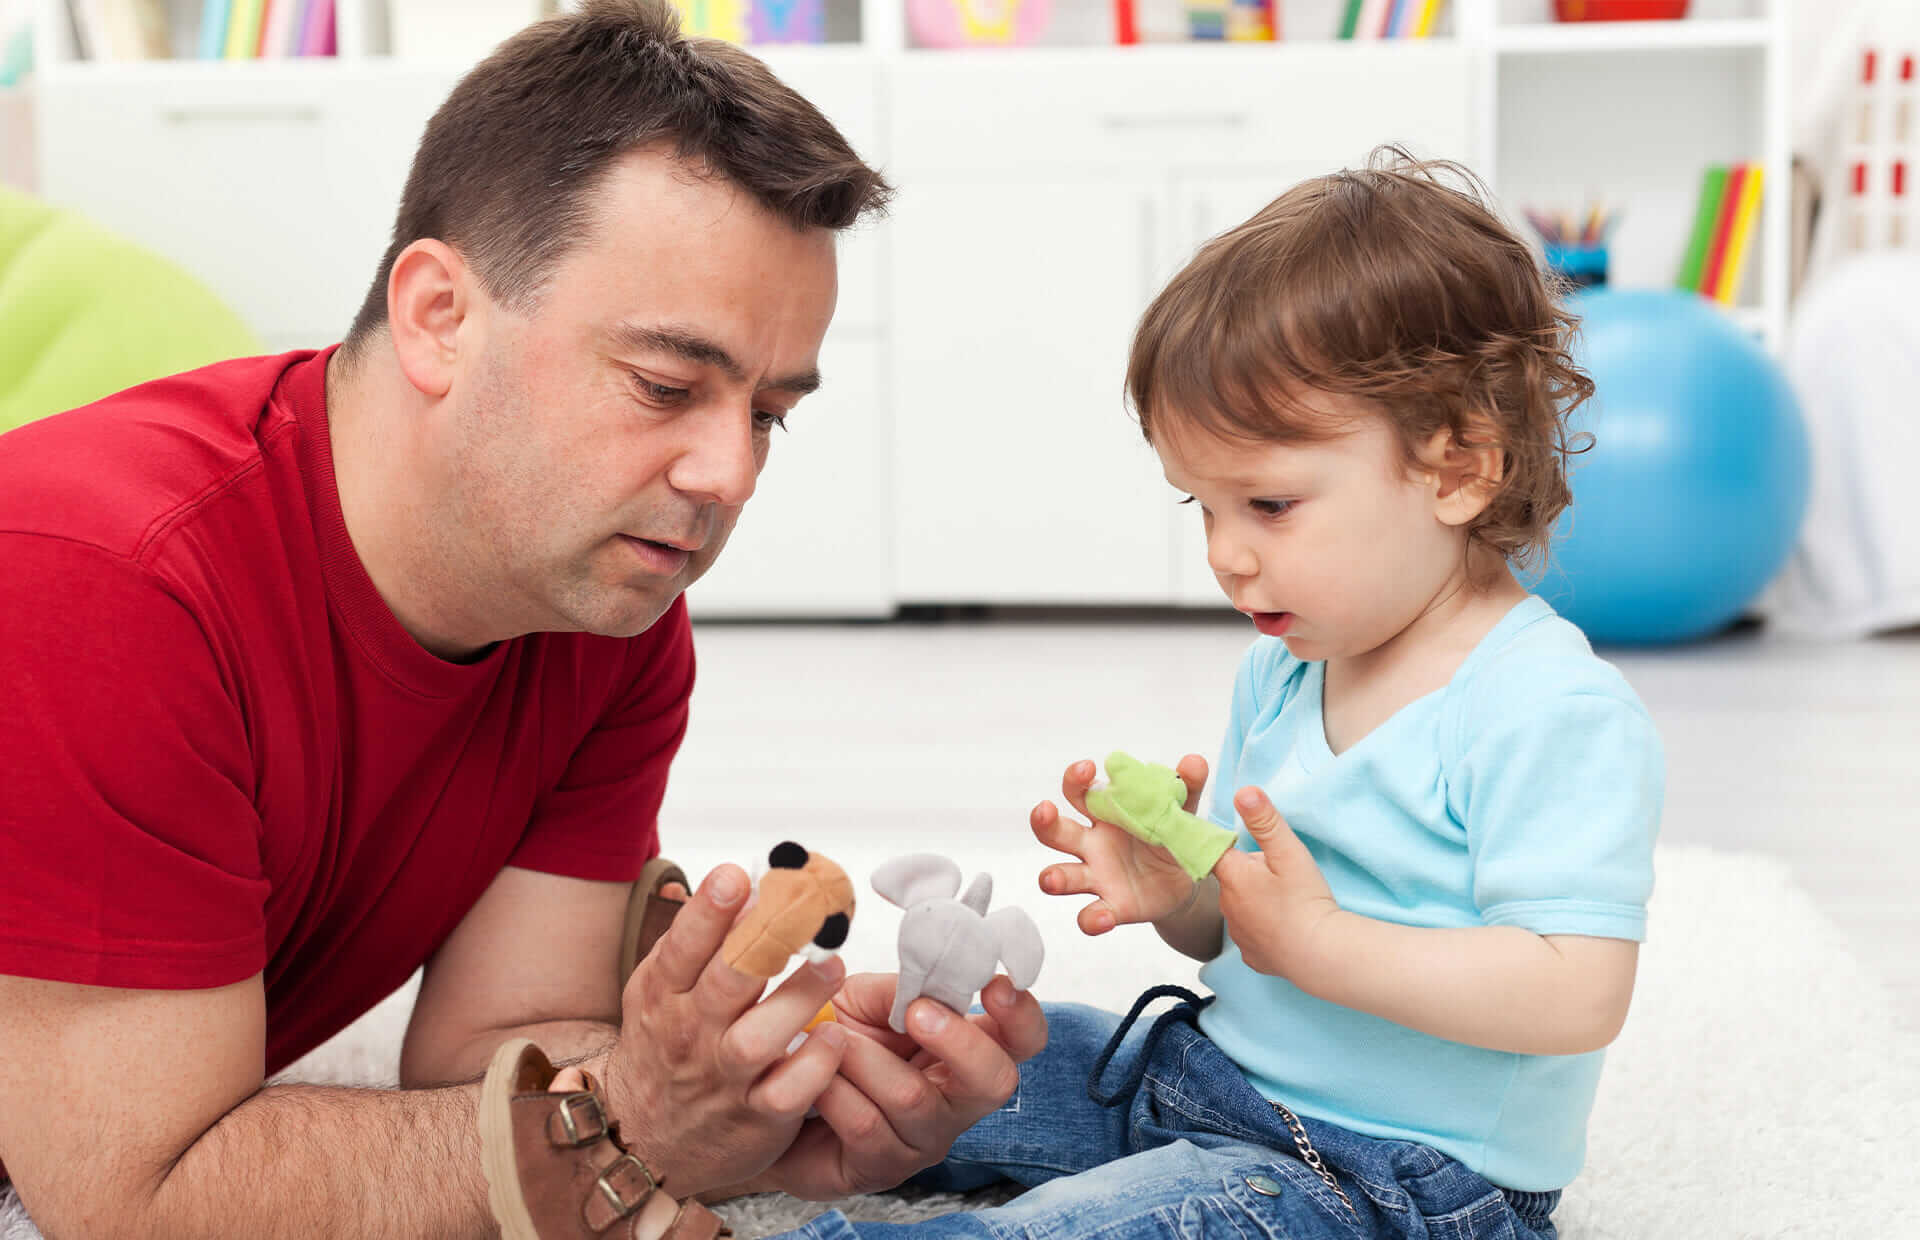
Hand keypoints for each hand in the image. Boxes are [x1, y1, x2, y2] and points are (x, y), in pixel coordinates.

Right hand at [594, 864, 851, 1197]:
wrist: (642, 1138)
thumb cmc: (665, 1045)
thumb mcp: (660, 988)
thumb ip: (695, 937)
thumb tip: (741, 879)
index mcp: (666, 994)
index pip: (683, 948)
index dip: (709, 911)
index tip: (738, 876)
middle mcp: (692, 1034)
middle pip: (726, 984)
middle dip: (766, 941)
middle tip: (805, 909)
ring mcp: (724, 1078)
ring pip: (759, 1038)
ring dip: (799, 998)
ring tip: (833, 966)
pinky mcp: (756, 1117)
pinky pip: (789, 1092)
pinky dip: (813, 1065)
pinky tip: (834, 1037)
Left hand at [744, 971, 1047, 1198]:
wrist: (778, 1090)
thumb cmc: (832, 1039)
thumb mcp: (865, 998)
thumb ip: (902, 987)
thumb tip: (931, 971)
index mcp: (965, 1050)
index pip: (1022, 1040)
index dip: (1021, 1015)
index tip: (995, 986)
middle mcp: (956, 1100)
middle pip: (995, 1082)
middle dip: (958, 1041)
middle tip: (916, 1013)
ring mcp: (923, 1139)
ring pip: (913, 1098)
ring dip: (866, 1057)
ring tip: (832, 1036)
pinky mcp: (881, 1167)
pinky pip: (866, 1124)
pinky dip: (836, 1088)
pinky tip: (817, 1075)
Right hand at [1031, 755, 1207, 934]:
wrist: (1187, 879)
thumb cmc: (1171, 835)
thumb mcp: (1182, 811)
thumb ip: (1187, 787)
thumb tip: (1194, 761)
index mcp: (1105, 814)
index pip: (1078, 792)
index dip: (1075, 779)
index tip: (1085, 769)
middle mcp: (1092, 844)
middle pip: (1056, 831)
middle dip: (1044, 821)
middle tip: (1044, 810)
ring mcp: (1097, 876)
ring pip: (1062, 874)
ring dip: (1053, 876)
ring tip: (1053, 878)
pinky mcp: (1111, 907)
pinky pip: (1091, 915)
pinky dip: (1092, 918)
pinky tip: (1102, 917)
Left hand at [1212, 787, 1340, 979]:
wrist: (1320, 954)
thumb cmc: (1305, 900)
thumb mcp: (1288, 853)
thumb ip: (1265, 821)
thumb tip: (1243, 792)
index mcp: (1232, 876)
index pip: (1214, 851)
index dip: (1227, 844)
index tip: (1239, 841)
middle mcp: (1227, 906)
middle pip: (1232, 879)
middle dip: (1250, 873)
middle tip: (1280, 874)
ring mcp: (1239, 933)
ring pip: (1242, 906)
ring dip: (1257, 900)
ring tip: (1285, 900)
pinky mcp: (1252, 956)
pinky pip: (1253, 934)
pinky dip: (1265, 928)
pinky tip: (1284, 926)